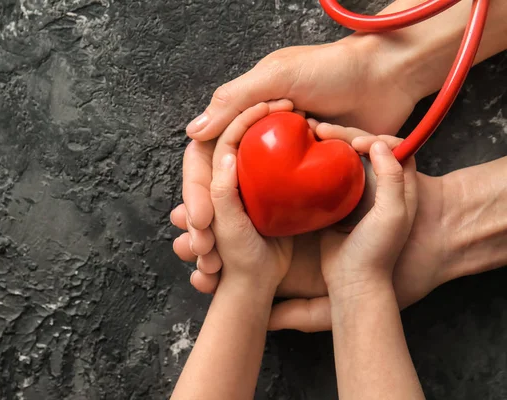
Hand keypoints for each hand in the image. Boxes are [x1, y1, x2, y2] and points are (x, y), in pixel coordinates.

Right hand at [175, 37, 419, 292]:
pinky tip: (271, 230)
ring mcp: (288, 155)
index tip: (198, 218)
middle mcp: (262, 138)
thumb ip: (234, 99)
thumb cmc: (332, 70)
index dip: (196, 188)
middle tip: (208, 245)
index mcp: (245, 114)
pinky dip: (281, 210)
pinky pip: (291, 193)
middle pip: (225, 180)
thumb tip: (192, 133)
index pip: (207, 156)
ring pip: (253, 194)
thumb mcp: (279, 75)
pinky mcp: (315, 168)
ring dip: (239, 222)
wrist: (388, 79)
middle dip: (213, 213)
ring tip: (224, 251)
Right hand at [268, 125, 448, 331]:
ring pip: (344, 160)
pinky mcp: (335, 205)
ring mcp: (355, 196)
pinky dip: (316, 164)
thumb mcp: (392, 214)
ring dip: (328, 146)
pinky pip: (327, 177)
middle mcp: (378, 188)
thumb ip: (392, 178)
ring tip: (308, 136)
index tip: (354, 142)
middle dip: (344, 135)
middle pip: (364, 150)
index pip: (394, 148)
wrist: (353, 283)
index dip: (374, 137)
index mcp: (399, 187)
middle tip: (320, 130)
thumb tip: (377, 143)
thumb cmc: (376, 251)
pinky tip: (301, 158)